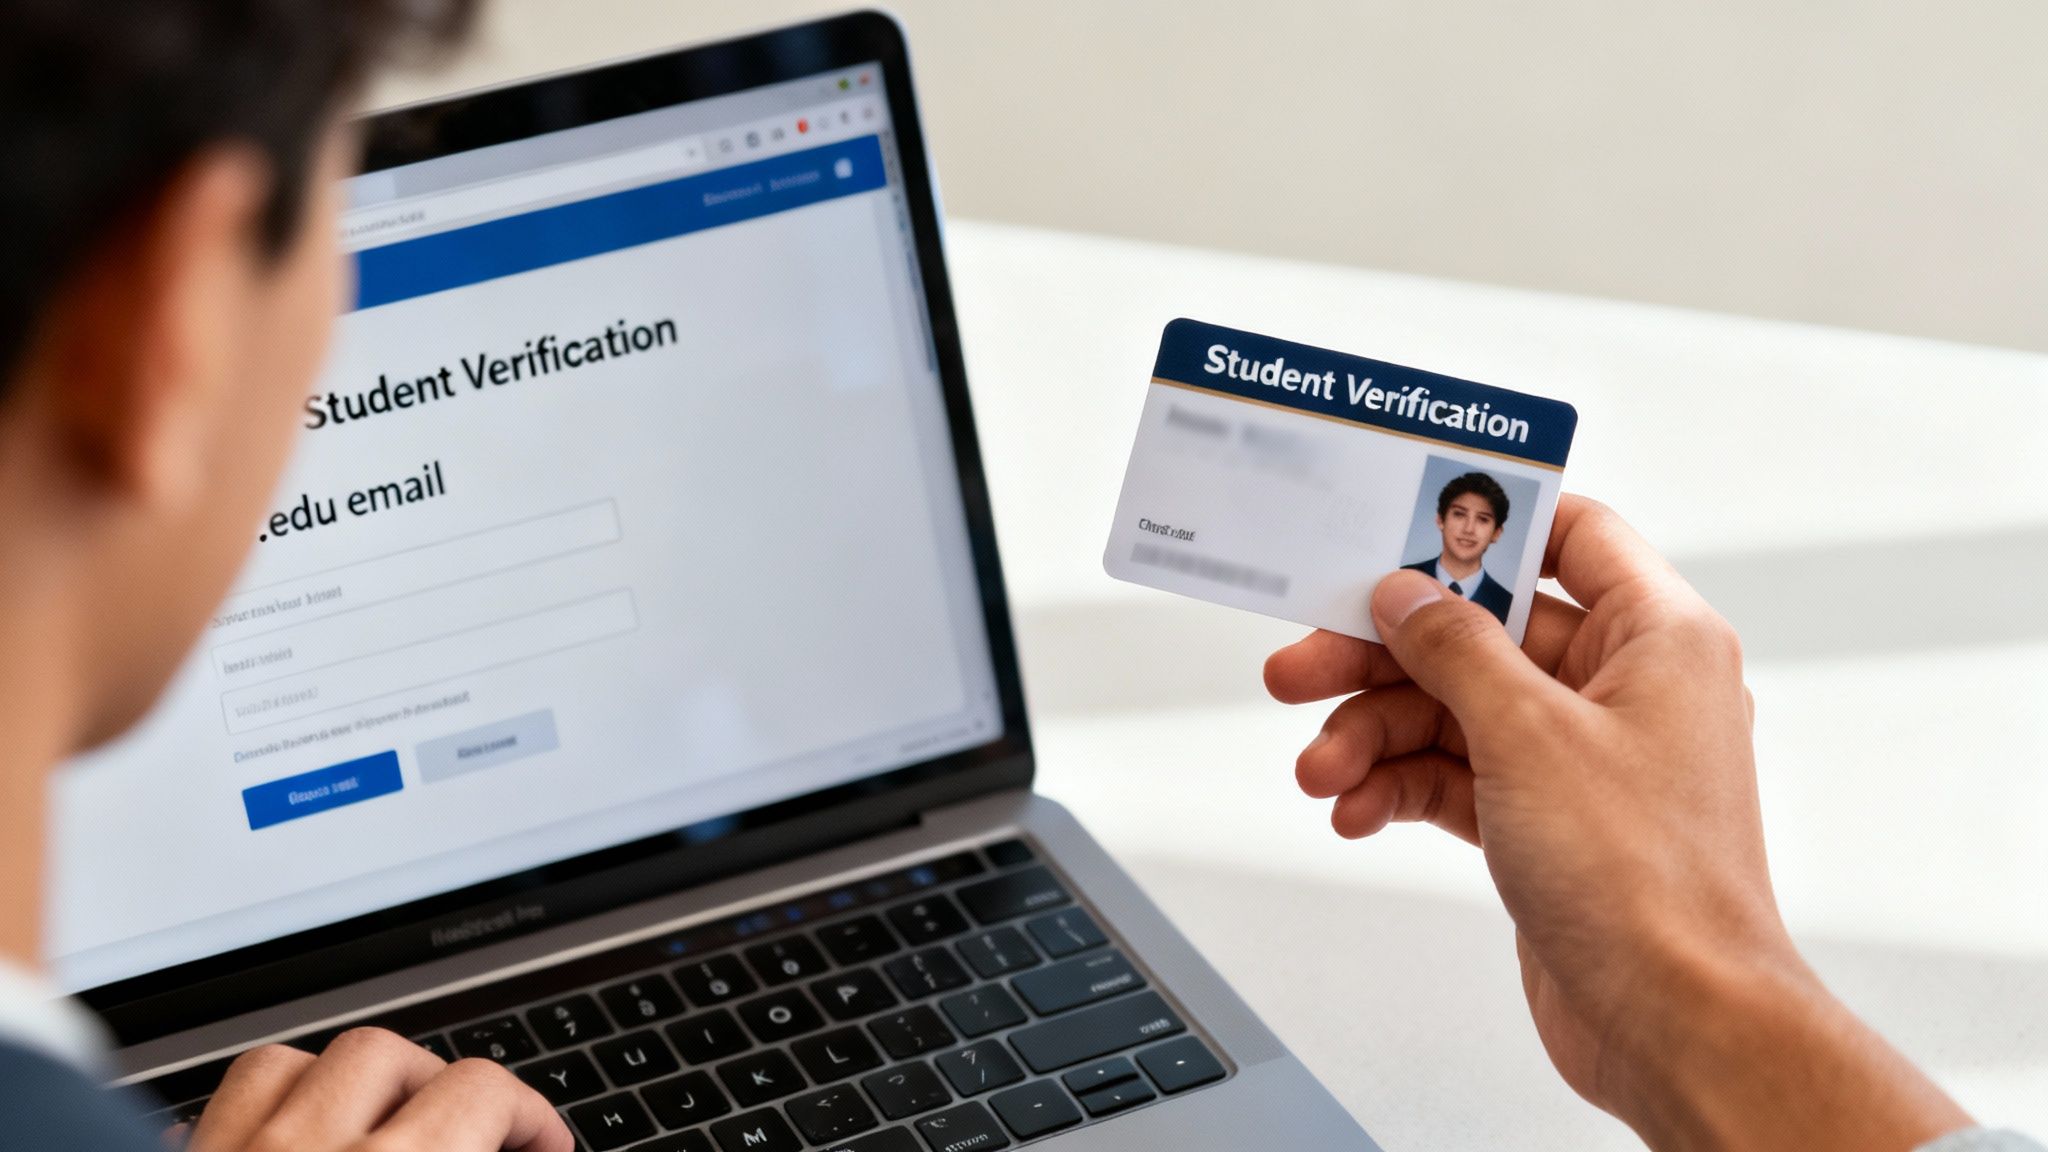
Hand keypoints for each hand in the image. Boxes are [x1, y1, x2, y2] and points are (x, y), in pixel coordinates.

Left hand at [183, 1028, 570, 1151]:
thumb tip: (512, 1147)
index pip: (480, 1094)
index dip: (532, 1117)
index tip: (545, 1147)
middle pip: (389, 1057)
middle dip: (445, 1089)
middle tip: (474, 1134)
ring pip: (297, 1063)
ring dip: (351, 1083)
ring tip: (382, 1123)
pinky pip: (217, 1104)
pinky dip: (265, 1108)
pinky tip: (286, 1137)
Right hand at [1264, 496, 1968, 1150]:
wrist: (1673, 1021)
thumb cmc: (1647, 882)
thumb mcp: (1528, 734)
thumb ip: (1454, 648)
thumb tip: (1406, 592)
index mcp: (1656, 637)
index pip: (1570, 534)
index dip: (1482, 525)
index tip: (1395, 530)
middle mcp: (1624, 687)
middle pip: (1480, 631)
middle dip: (1383, 655)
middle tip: (1301, 667)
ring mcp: (1582, 757)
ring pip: (1454, 709)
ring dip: (1376, 734)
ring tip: (1322, 772)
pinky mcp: (1546, 820)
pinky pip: (1455, 775)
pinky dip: (1400, 787)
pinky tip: (1355, 811)